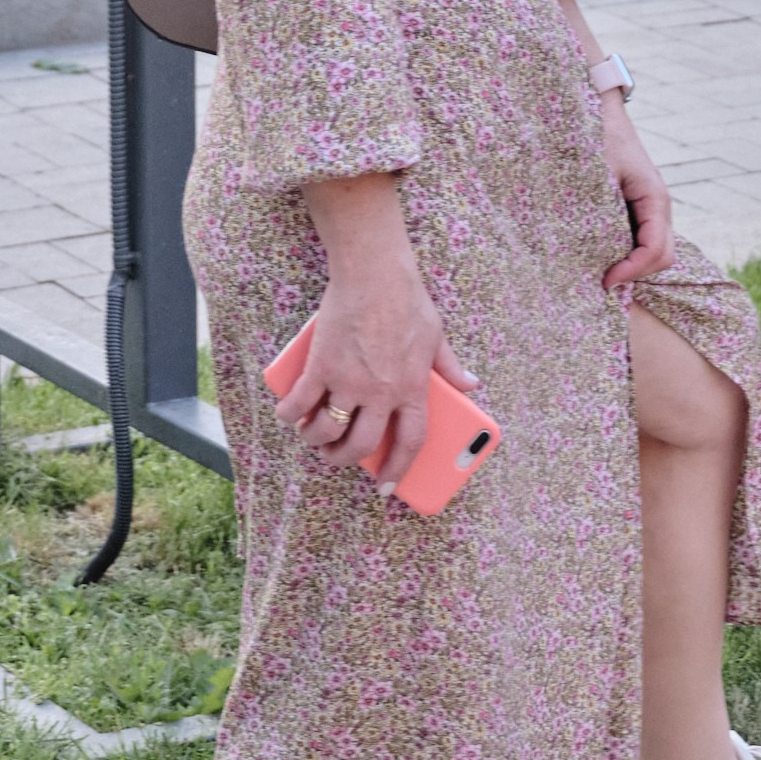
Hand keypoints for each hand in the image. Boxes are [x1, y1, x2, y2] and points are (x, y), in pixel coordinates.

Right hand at [275, 250, 478, 490]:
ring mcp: (349, 381)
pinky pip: (300, 403)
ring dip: (316, 441)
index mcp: (412, 388)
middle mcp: (381, 392)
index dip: (398, 470)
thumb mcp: (438, 336)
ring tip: (311, 437)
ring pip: (327, 430)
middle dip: (345, 460)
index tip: (387, 487)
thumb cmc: (407, 300)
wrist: (374, 272)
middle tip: (335, 457)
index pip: (410, 442)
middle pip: (361, 445)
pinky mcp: (322, 366)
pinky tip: (288, 415)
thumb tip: (472, 385)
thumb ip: (451, 366)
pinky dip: (290, 414)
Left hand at [599, 95, 677, 288]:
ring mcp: (651, 206)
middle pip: (662, 257)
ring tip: (599, 272)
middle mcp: (658, 205)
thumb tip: (589, 254)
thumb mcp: (596, 177)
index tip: (604, 281)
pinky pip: (642, 238)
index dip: (632, 272)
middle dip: (635, 274)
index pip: (655, 251)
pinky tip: (602, 255)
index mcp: (654, 198)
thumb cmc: (596, 138)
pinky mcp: (638, 205)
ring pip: (654, 250)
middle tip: (601, 282)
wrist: (599, 110)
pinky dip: (627, 254)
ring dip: (632, 266)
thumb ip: (598, 213)